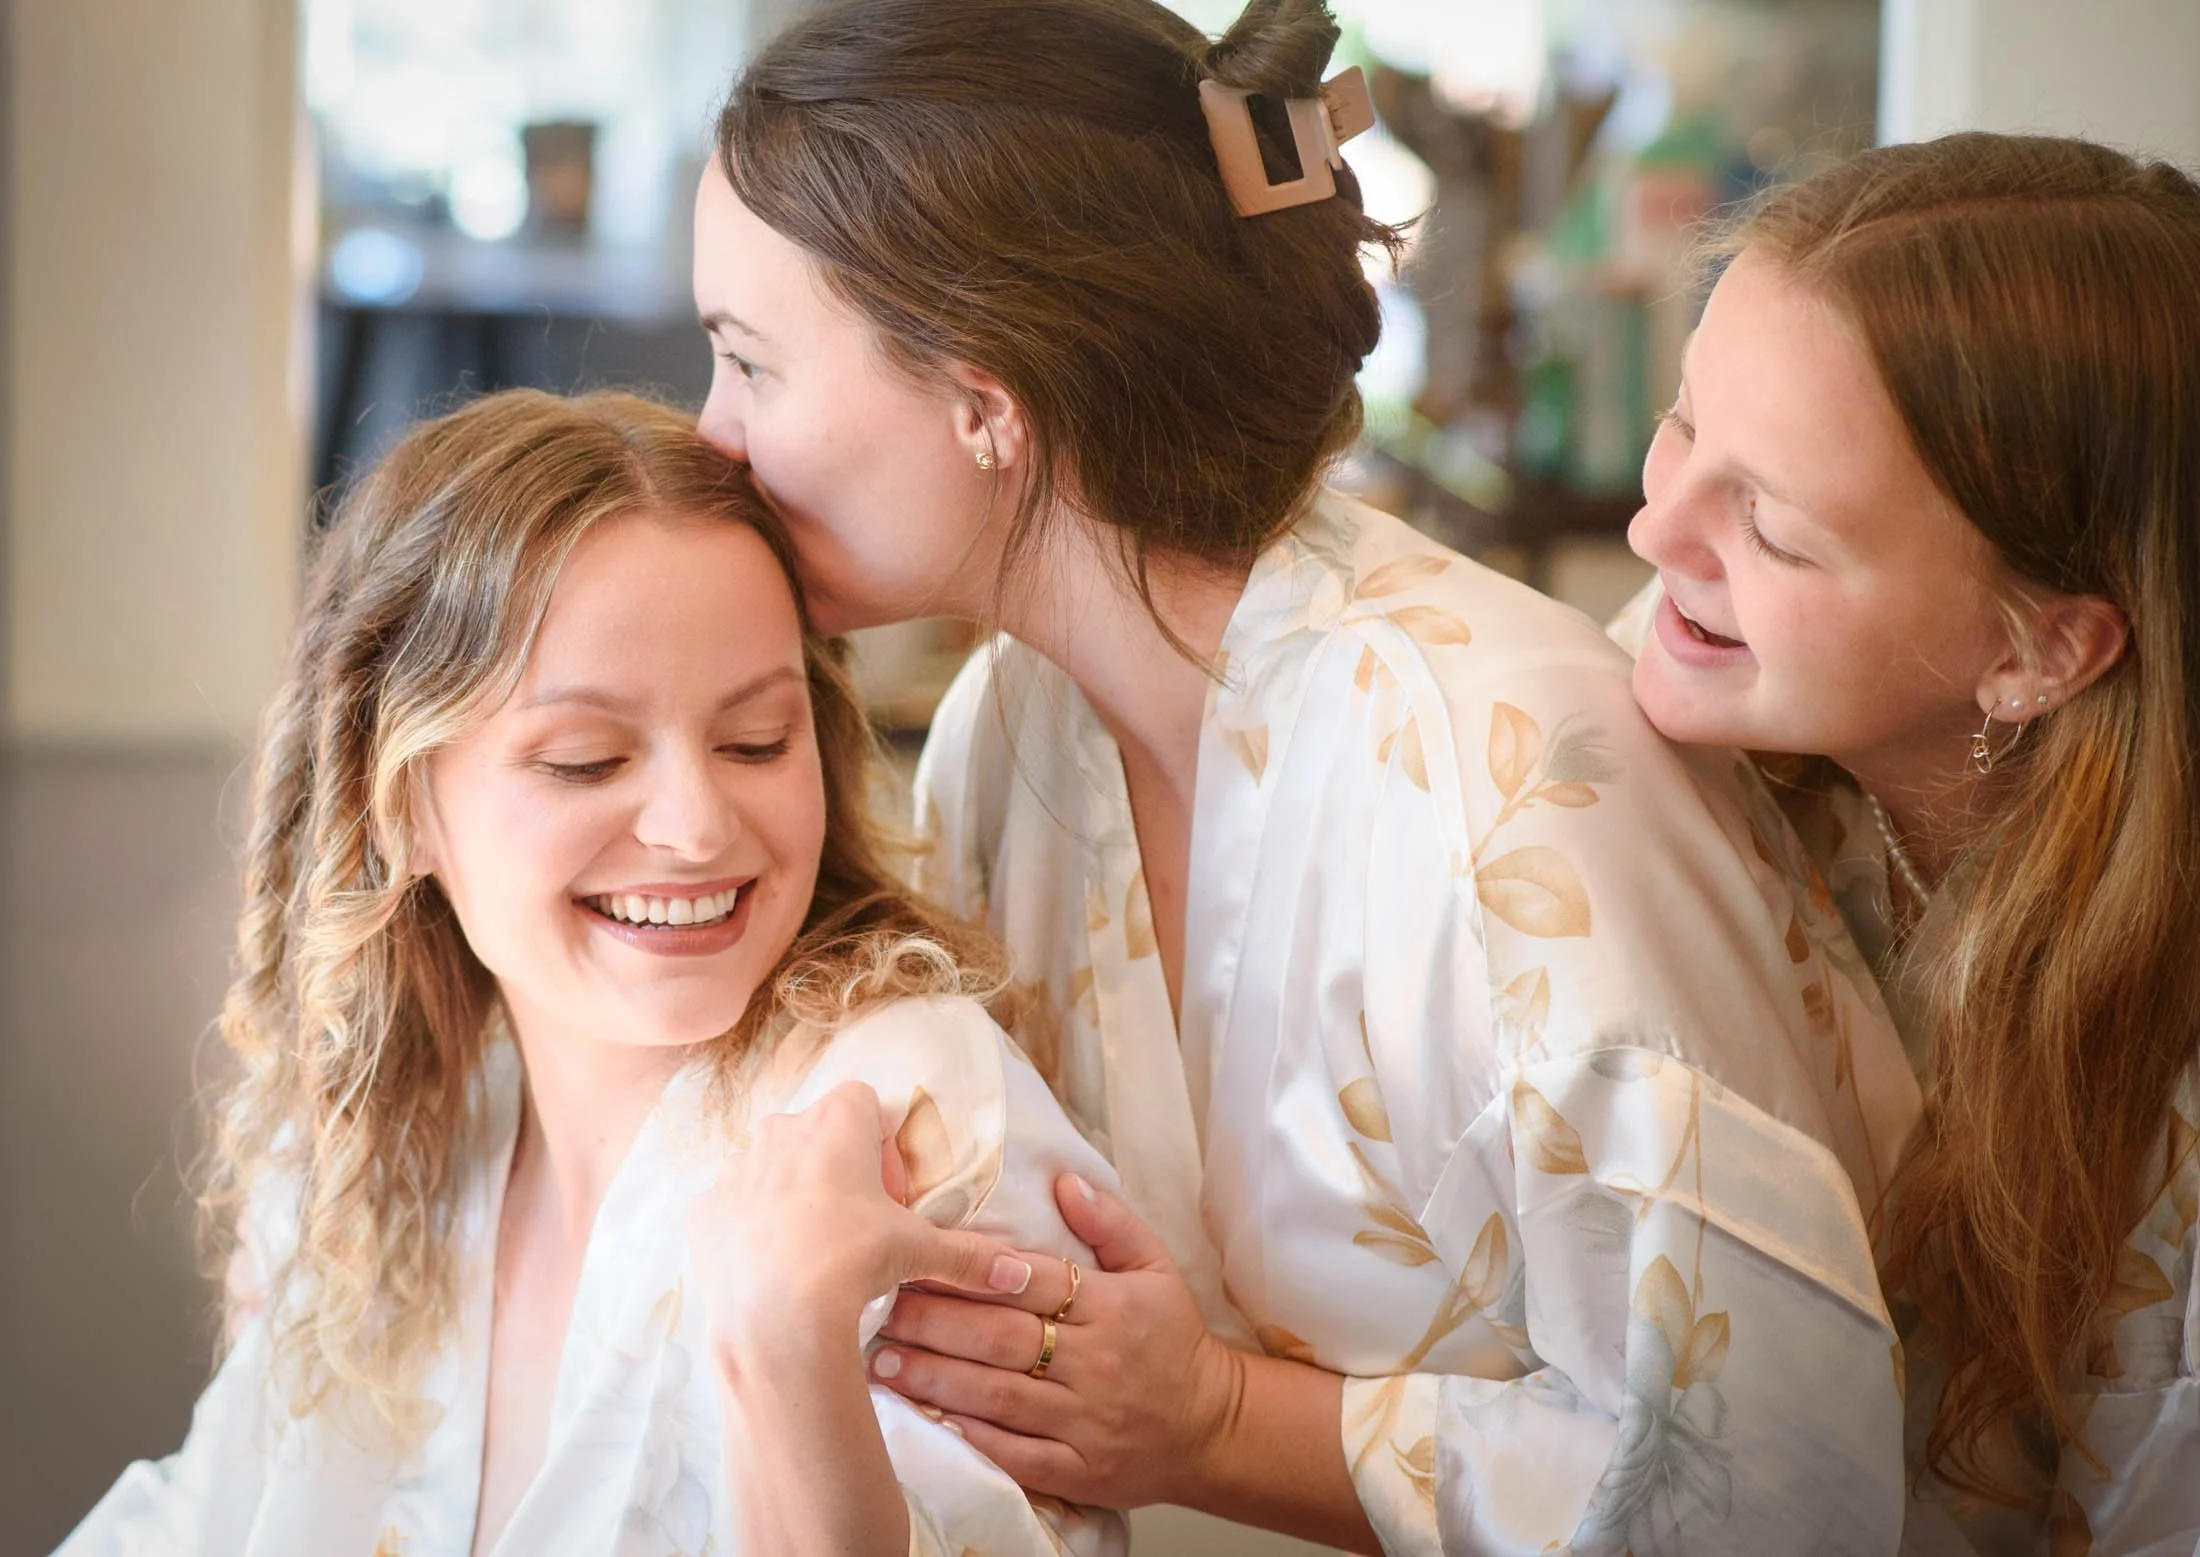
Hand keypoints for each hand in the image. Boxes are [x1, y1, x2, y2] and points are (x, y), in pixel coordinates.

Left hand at [685, 1081, 1033, 1357]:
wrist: (775, 1318)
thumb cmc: (852, 1263)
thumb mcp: (918, 1253)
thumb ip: (970, 1256)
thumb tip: (1021, 1274)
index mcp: (834, 1123)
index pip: (863, 1103)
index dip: (880, 1146)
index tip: (889, 1195)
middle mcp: (779, 1132)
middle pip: (814, 1133)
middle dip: (836, 1171)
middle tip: (857, 1227)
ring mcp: (734, 1170)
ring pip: (769, 1169)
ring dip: (791, 1198)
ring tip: (812, 1254)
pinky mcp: (703, 1211)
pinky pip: (731, 1209)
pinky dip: (748, 1230)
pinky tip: (770, 1270)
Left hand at [867, 1171, 1246, 1508]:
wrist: (1215, 1426)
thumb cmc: (1174, 1340)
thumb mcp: (1157, 1269)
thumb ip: (1111, 1222)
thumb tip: (1063, 1179)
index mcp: (1111, 1306)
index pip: (1030, 1280)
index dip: (970, 1270)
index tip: (915, 1258)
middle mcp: (1096, 1361)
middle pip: (1002, 1336)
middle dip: (935, 1322)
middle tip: (879, 1310)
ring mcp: (1086, 1419)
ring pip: (999, 1395)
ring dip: (936, 1378)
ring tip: (884, 1363)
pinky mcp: (1081, 1469)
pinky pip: (1019, 1456)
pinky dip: (974, 1439)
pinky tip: (931, 1423)